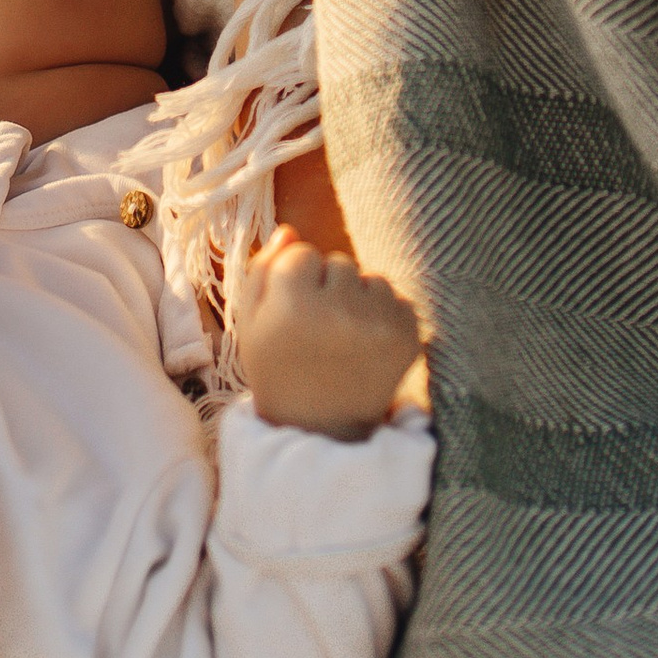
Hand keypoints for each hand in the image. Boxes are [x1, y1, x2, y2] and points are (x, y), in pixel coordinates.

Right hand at [234, 225, 422, 438]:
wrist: (321, 427)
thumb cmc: (278, 368)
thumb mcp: (250, 324)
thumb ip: (262, 270)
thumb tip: (290, 230)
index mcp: (292, 306)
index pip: (303, 254)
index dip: (296, 281)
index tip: (293, 313)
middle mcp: (338, 312)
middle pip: (339, 262)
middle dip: (329, 287)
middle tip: (318, 329)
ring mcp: (378, 325)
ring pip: (371, 278)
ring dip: (358, 299)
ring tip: (343, 337)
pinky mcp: (407, 337)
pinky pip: (397, 299)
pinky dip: (383, 316)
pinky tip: (365, 346)